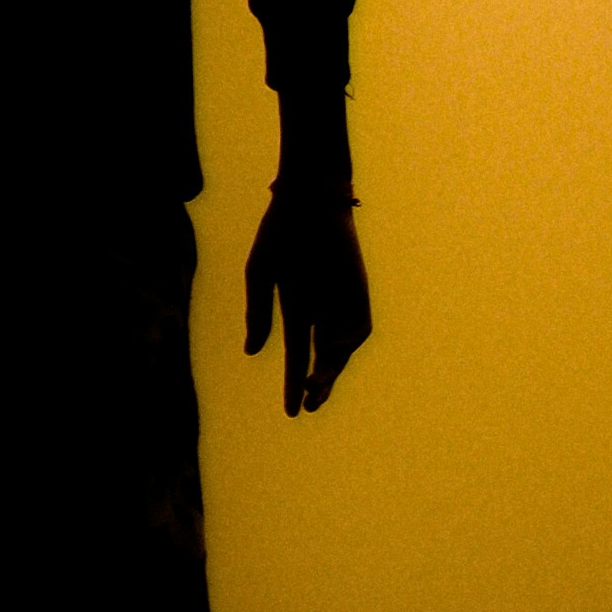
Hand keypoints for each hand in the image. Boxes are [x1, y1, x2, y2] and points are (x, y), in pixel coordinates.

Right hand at [243, 182, 369, 415]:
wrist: (308, 198)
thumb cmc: (280, 232)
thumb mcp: (260, 274)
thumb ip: (257, 313)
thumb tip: (252, 353)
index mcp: (297, 306)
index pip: (299, 355)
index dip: (294, 384)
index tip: (292, 413)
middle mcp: (322, 309)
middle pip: (324, 360)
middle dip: (319, 386)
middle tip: (309, 407)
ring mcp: (342, 301)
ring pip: (342, 350)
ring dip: (332, 371)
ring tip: (317, 387)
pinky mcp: (359, 292)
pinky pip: (359, 328)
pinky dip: (346, 343)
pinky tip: (330, 347)